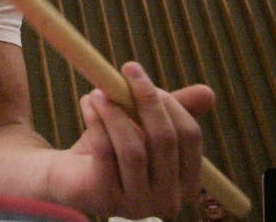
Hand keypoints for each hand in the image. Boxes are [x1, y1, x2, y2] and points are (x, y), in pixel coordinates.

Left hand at [49, 62, 214, 218]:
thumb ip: (172, 110)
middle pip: (164, 141)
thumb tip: (208, 93)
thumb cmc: (112, 146)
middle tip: (126, 70)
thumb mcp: (142, 125)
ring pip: (134, 150)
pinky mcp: (105, 199)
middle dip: (145, 99)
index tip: (138, 74)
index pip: (190, 137)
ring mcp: (137, 205)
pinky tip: (87, 104)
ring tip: (98, 91)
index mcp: (186, 183)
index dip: (168, 101)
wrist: (67, 176)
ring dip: (115, 112)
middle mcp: (167, 201)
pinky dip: (97, 122)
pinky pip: (105, 154)